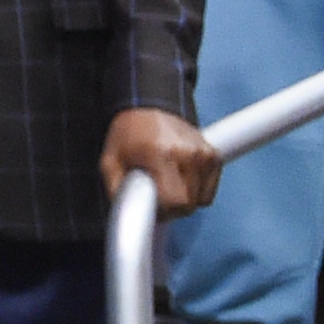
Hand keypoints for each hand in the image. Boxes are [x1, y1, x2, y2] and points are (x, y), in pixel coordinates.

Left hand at [103, 105, 220, 218]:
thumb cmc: (129, 133)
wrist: (149, 107)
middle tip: (156, 195)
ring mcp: (204, 154)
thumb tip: (130, 216)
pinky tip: (180, 178)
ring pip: (201, 200)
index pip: (176, 201)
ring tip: (166, 183)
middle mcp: (188, 153)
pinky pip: (209, 190)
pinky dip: (196, 190)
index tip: (152, 208)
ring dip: (184, 199)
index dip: (163, 212)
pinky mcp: (214, 155)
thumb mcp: (110, 162)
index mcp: (161, 154)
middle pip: (189, 204)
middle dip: (172, 208)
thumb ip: (118, 192)